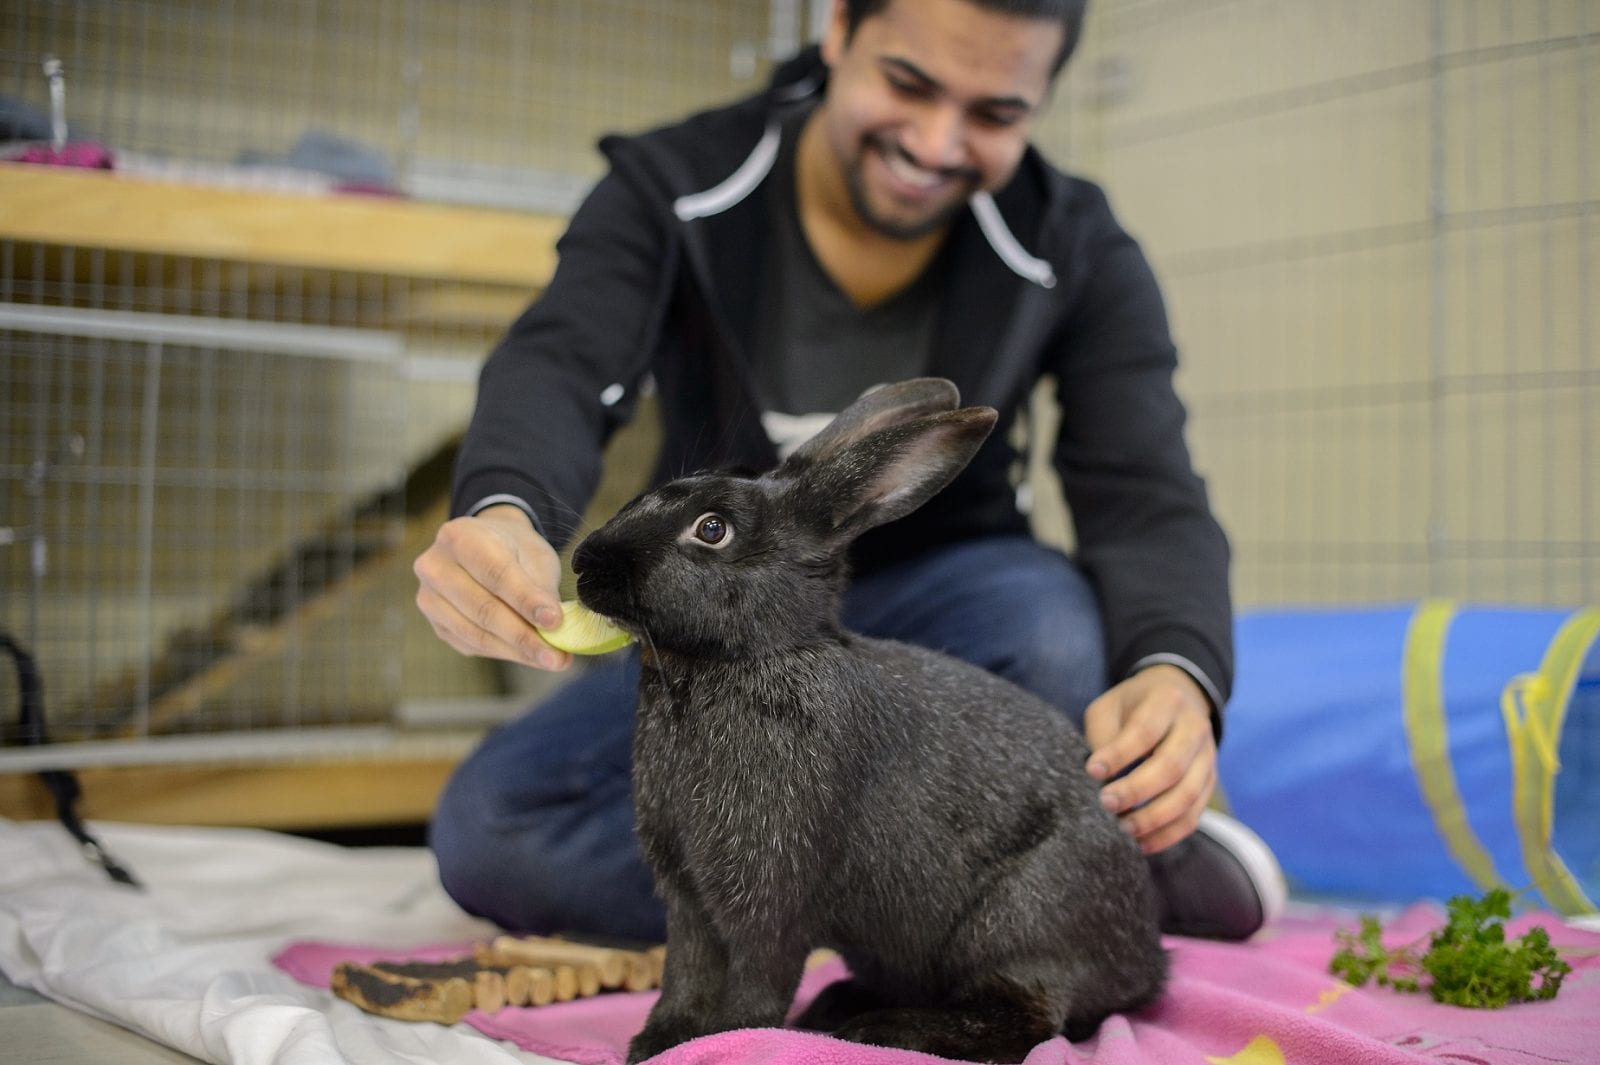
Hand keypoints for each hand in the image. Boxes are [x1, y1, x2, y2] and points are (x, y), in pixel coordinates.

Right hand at [412, 505, 572, 671]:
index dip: (526, 601)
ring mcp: (429, 597)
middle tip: (557, 656)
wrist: (484, 545)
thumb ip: (541, 588)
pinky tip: (530, 655)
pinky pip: (472, 645)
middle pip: (483, 609)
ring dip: (517, 651)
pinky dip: (505, 653)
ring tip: (551, 659)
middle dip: (524, 636)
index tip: (555, 622)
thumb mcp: (535, 556)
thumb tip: (553, 628)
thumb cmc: (513, 548)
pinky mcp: (436, 623)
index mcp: (460, 536)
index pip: (496, 574)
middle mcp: (435, 566)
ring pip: (476, 634)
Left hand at [1082, 664, 1216, 854]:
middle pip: (1171, 765)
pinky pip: (1195, 814)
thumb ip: (1103, 735)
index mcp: (1167, 700)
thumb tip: (1099, 777)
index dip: (1119, 754)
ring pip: (1188, 794)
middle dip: (1137, 790)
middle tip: (1106, 804)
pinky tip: (1143, 843)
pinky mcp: (1209, 782)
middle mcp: (1194, 727)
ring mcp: (1207, 756)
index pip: (1144, 731)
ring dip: (1155, 818)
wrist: (1176, 697)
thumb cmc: (1131, 707)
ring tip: (1124, 830)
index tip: (1092, 771)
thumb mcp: (1109, 707)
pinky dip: (1169, 833)